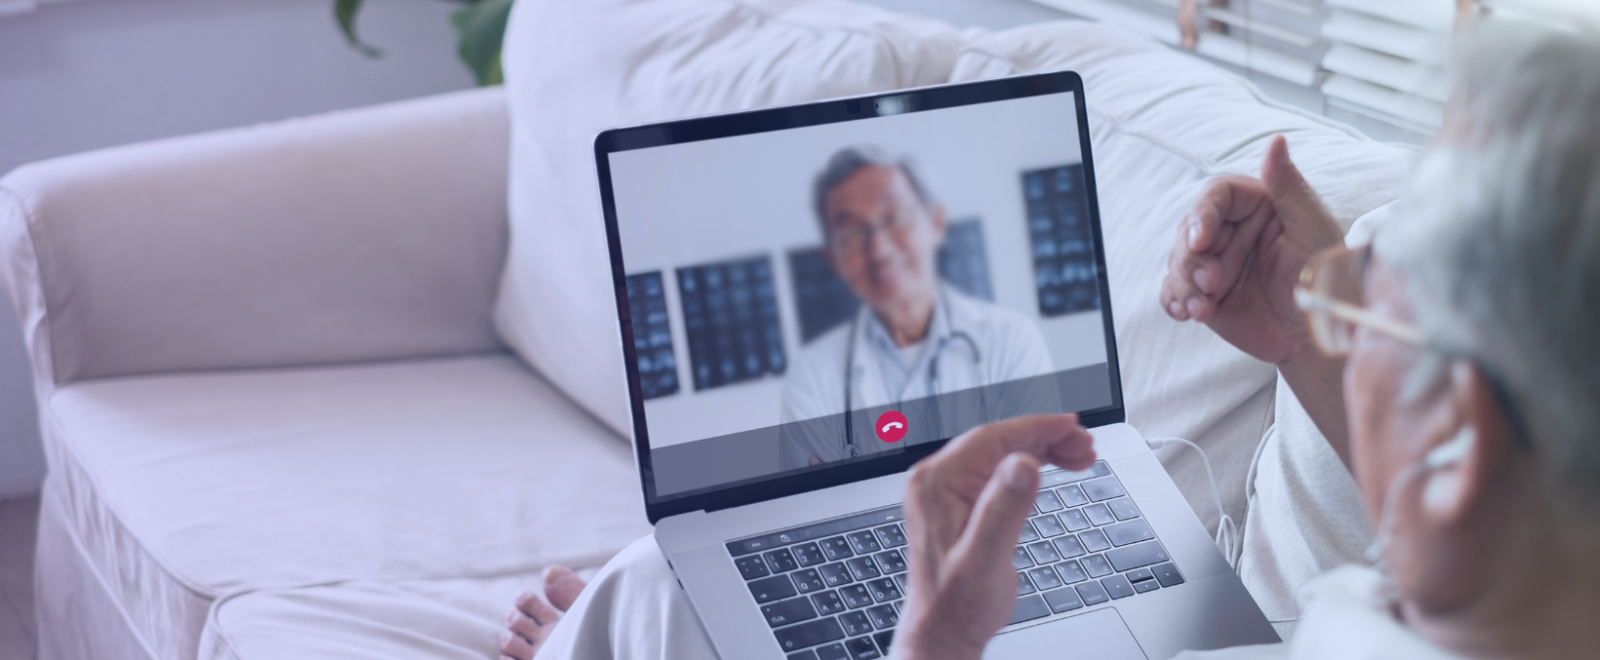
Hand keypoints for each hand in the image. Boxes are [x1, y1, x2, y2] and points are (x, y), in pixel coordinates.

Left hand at [894, 415, 1096, 659]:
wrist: (944, 630)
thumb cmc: (957, 604)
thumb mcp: (985, 559)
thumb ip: (1003, 510)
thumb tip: (1023, 465)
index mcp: (937, 483)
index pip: (992, 438)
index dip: (1036, 428)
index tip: (1071, 426)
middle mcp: (937, 480)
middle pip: (999, 442)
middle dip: (1046, 438)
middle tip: (1085, 446)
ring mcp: (948, 490)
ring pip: (1002, 454)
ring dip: (1042, 450)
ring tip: (1081, 456)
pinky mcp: (961, 501)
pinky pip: (998, 471)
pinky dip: (1029, 467)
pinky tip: (1054, 467)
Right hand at [1159, 136, 1343, 364]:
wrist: (1317, 333)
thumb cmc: (1324, 276)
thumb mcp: (1312, 228)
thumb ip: (1289, 186)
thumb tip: (1276, 140)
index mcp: (1255, 207)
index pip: (1216, 196)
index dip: (1202, 214)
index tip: (1201, 239)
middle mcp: (1231, 231)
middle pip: (1189, 230)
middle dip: (1192, 259)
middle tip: (1211, 283)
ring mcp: (1214, 263)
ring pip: (1177, 261)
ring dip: (1184, 284)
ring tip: (1203, 307)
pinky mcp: (1204, 293)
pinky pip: (1173, 291)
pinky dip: (1174, 300)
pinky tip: (1187, 312)